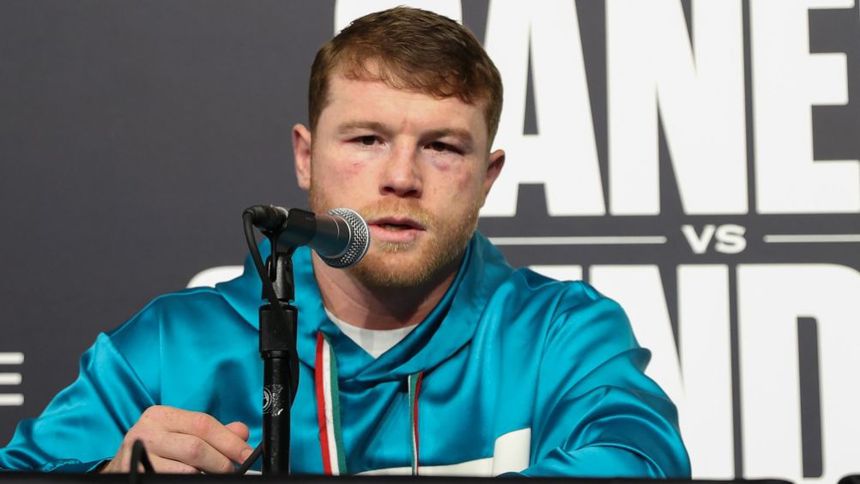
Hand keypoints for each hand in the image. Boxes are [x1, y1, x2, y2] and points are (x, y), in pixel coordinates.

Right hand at [100, 406, 253, 473]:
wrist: (122, 468)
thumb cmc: (157, 450)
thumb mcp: (181, 434)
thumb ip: (212, 432)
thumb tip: (241, 432)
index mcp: (162, 416)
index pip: (204, 424)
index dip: (230, 441)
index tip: (247, 454)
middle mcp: (148, 432)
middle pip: (196, 447)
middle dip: (220, 462)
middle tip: (230, 470)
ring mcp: (140, 455)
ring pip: (185, 470)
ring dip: (205, 475)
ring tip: (210, 475)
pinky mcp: (137, 473)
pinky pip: (171, 479)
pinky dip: (189, 480)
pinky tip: (195, 479)